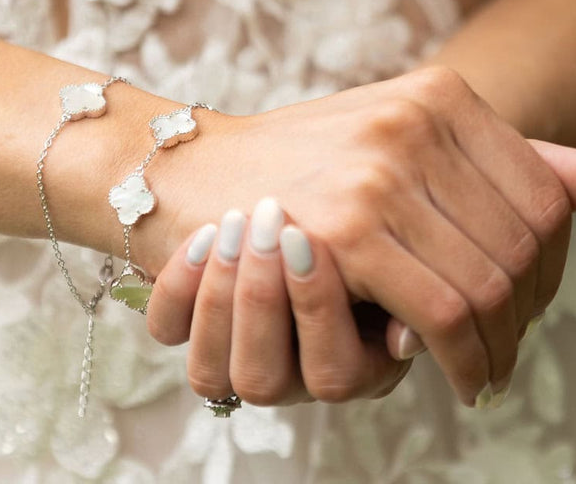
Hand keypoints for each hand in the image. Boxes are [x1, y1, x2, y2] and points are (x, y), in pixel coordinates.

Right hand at [140, 67, 575, 405]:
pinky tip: (453, 370)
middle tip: (500, 351)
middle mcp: (413, 123)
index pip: (543, 198)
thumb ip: (501, 160)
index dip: (549, 267)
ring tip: (481, 371)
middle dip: (522, 317)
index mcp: (437, 95)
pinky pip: (441, 311)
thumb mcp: (399, 140)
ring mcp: (379, 169)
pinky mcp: (343, 224)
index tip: (525, 306)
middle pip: (523, 247)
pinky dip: (460, 356)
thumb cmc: (298, 164)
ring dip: (495, 346)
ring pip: (490, 285)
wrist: (196, 170)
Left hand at [149, 202, 410, 404]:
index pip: (333, 374)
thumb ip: (405, 294)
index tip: (313, 239)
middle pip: (264, 379)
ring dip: (222, 292)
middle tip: (271, 222)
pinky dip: (177, 286)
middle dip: (263, 299)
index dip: (318, 311)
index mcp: (347, 367)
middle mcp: (287, 376)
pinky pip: (167, 329)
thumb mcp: (392, 256)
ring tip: (239, 221)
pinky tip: (205, 234)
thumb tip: (408, 336)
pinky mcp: (185, 326)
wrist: (292, 197)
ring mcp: (231, 358)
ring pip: (210, 371)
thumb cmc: (361, 227)